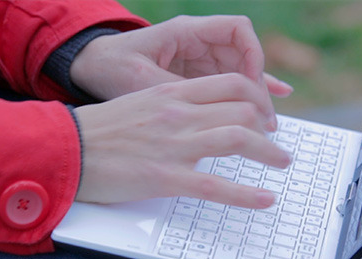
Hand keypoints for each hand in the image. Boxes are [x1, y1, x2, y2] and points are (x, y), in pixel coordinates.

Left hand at [70, 15, 292, 129]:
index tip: (253, 86)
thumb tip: (211, 114)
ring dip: (254, 98)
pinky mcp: (194, 78)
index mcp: (186, 32)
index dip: (252, 54)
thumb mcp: (141, 82)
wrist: (91, 69)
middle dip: (257, 86)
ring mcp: (197, 60)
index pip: (237, 30)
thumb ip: (177, 92)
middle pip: (243, 56)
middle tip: (265, 120)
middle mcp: (197, 43)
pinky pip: (227, 84)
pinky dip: (246, 96)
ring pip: (238, 74)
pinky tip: (270, 106)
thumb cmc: (111, 68)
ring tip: (268, 125)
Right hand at [74, 74, 290, 208]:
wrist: (66, 148)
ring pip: (238, 138)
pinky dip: (246, 194)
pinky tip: (265, 198)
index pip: (232, 84)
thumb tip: (200, 114)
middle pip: (242, 109)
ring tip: (282, 162)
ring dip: (269, 152)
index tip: (264, 114)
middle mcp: (178, 113)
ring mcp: (174, 145)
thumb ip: (173, 105)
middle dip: (268, 125)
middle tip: (275, 140)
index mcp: (171, 92)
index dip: (258, 97)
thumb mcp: (140, 102)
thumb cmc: (99, 130)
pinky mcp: (165, 177)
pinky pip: (216, 185)